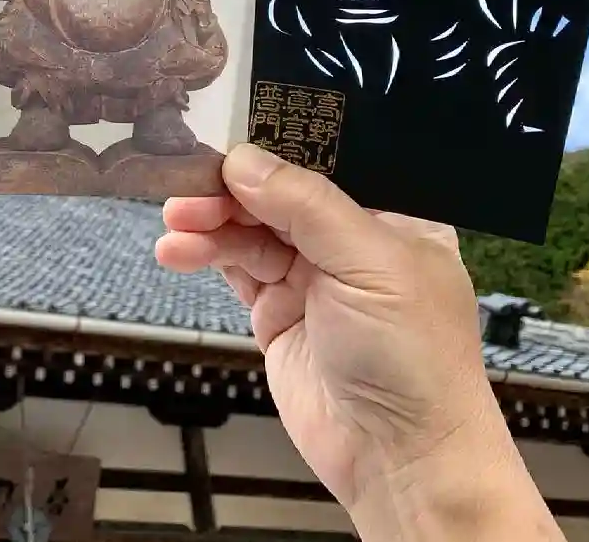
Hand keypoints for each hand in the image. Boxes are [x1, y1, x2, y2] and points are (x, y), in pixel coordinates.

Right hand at [156, 145, 562, 540]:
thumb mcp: (369, 263)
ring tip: (175, 224)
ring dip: (209, 220)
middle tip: (186, 186)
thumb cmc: (413, 356)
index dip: (279, 141)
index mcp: (395, 213)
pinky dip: (203, 253)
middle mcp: (352, 238)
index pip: (331, 159)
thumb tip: (242, 159)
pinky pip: (235, 266)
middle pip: (280, 191)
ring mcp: (312, 275)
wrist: (399, 458)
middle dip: (232, 186)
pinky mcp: (277, 310)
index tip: (227, 129)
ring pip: (250, 226)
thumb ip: (305, 204)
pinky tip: (176, 249)